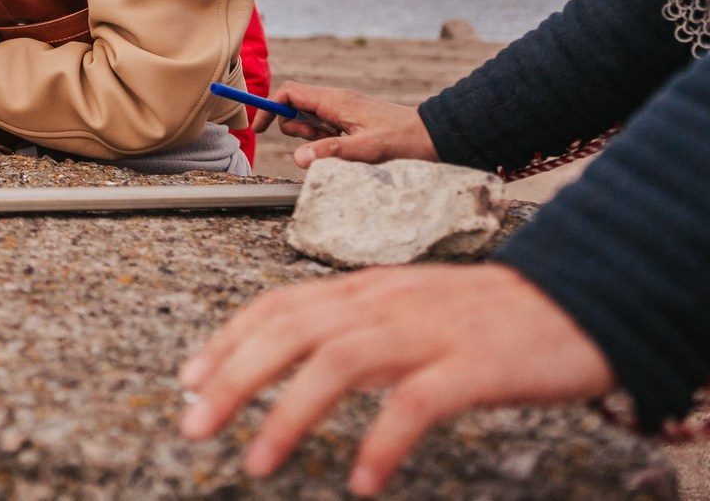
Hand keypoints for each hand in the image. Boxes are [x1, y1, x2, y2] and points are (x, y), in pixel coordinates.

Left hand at [178, 263, 614, 495]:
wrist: (583, 301)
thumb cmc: (491, 317)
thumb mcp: (409, 308)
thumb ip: (353, 326)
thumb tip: (290, 358)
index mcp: (367, 288)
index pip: (278, 305)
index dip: (227, 340)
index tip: (187, 378)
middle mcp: (387, 302)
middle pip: (291, 330)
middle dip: (232, 377)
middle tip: (193, 424)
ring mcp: (429, 331)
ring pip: (338, 362)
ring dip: (288, 414)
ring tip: (256, 462)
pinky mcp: (475, 365)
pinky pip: (417, 403)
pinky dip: (382, 441)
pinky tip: (361, 481)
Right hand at [261, 82, 439, 168]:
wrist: (433, 135)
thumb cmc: (403, 139)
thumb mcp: (366, 149)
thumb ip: (331, 152)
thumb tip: (297, 158)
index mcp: (334, 100)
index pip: (289, 94)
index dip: (269, 109)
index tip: (259, 130)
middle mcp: (336, 101)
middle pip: (296, 109)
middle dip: (297, 131)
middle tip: (320, 146)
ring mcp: (343, 110)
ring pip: (311, 121)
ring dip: (315, 139)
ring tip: (342, 149)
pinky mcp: (351, 119)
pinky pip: (327, 128)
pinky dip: (329, 141)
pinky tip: (350, 150)